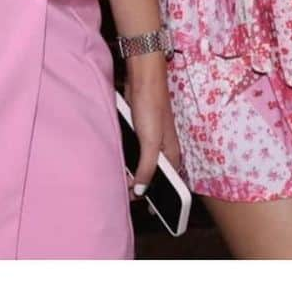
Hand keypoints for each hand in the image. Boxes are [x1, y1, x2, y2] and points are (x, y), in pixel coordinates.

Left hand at [126, 56, 180, 194]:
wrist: (143, 81)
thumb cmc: (152, 108)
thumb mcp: (151, 142)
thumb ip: (147, 168)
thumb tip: (141, 190)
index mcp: (173, 153)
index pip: (170, 182)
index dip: (161, 197)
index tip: (151, 211)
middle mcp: (164, 149)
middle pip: (156, 175)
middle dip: (144, 187)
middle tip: (127, 197)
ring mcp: (152, 141)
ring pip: (144, 165)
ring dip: (135, 175)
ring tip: (121, 184)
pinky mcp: (140, 134)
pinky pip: (135, 155)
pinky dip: (129, 163)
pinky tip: (119, 166)